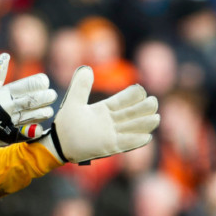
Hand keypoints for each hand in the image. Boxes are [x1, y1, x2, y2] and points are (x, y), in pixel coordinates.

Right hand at [0, 53, 56, 153]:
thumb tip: (5, 55)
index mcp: (4, 93)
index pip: (24, 85)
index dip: (37, 83)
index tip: (44, 81)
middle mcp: (8, 107)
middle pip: (31, 100)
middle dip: (44, 97)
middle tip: (52, 95)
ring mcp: (10, 122)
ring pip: (32, 115)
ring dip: (43, 112)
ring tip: (49, 109)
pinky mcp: (10, 135)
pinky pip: (26, 132)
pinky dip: (34, 129)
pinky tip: (40, 126)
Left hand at [40, 66, 159, 162]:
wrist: (59, 143)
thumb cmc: (66, 124)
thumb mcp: (73, 102)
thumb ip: (80, 86)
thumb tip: (86, 68)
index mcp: (103, 110)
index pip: (122, 101)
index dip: (131, 96)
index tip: (140, 89)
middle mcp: (110, 122)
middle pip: (131, 114)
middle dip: (143, 108)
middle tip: (153, 101)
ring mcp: (110, 135)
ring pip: (131, 128)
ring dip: (144, 124)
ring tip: (156, 117)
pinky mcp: (108, 147)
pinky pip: (125, 144)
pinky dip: (135, 141)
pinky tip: (147, 137)